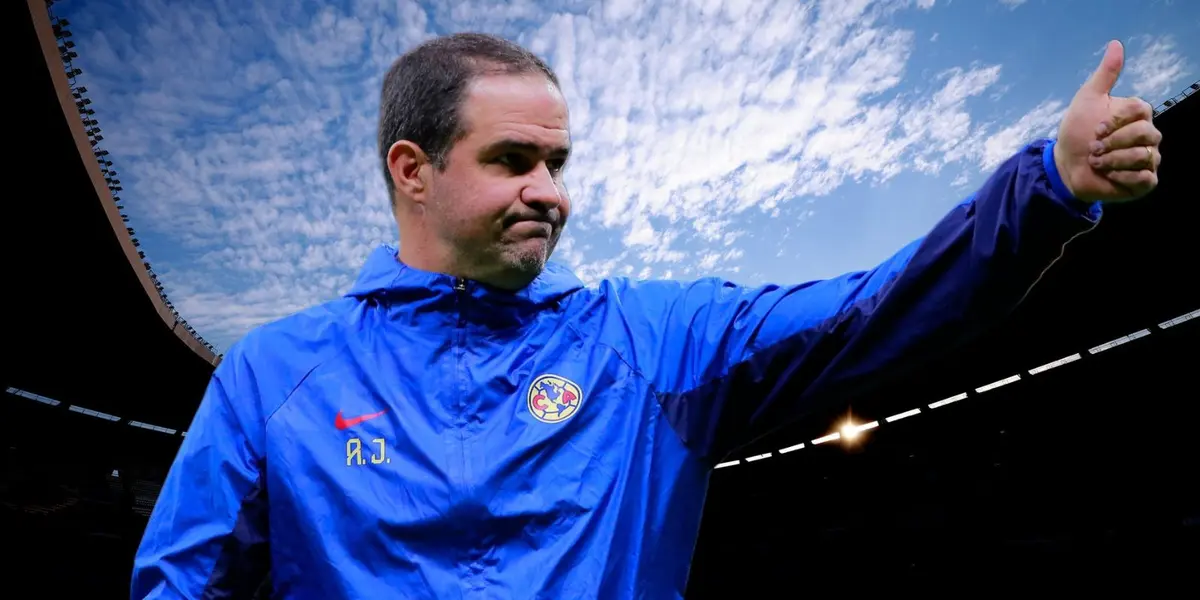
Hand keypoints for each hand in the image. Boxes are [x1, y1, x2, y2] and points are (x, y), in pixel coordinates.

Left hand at [1053, 40, 1161, 202]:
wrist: (1066, 165)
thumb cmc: (1077, 131)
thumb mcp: (1087, 99)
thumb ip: (1105, 75)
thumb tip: (1116, 44)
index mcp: (1138, 114)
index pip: (1139, 110)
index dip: (1115, 120)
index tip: (1095, 128)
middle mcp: (1148, 135)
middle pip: (1144, 133)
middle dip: (1112, 142)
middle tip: (1093, 147)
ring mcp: (1148, 158)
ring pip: (1143, 156)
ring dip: (1112, 160)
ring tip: (1096, 161)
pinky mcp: (1144, 181)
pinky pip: (1144, 178)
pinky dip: (1122, 176)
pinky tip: (1107, 174)